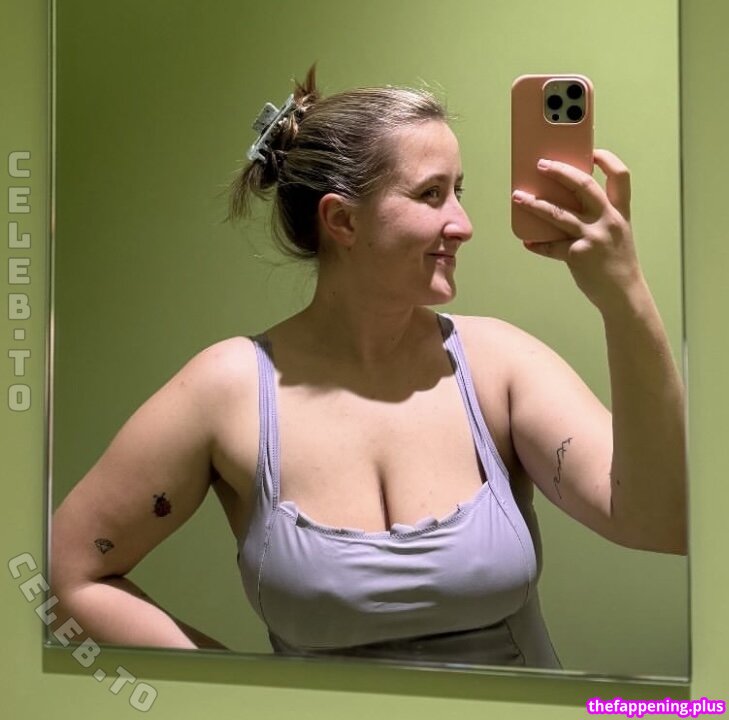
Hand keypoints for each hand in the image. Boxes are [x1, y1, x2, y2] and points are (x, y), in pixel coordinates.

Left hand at [512, 149, 643, 312]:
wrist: (623, 294)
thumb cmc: (617, 263)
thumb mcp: (616, 234)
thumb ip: (598, 218)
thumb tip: (563, 204)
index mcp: (620, 212)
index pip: (620, 176)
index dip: (607, 160)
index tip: (592, 152)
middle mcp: (608, 220)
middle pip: (583, 185)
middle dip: (560, 171)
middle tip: (540, 164)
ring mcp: (593, 237)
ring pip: (558, 214)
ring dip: (534, 204)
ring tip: (518, 197)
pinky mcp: (578, 255)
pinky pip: (551, 246)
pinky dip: (537, 244)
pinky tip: (526, 242)